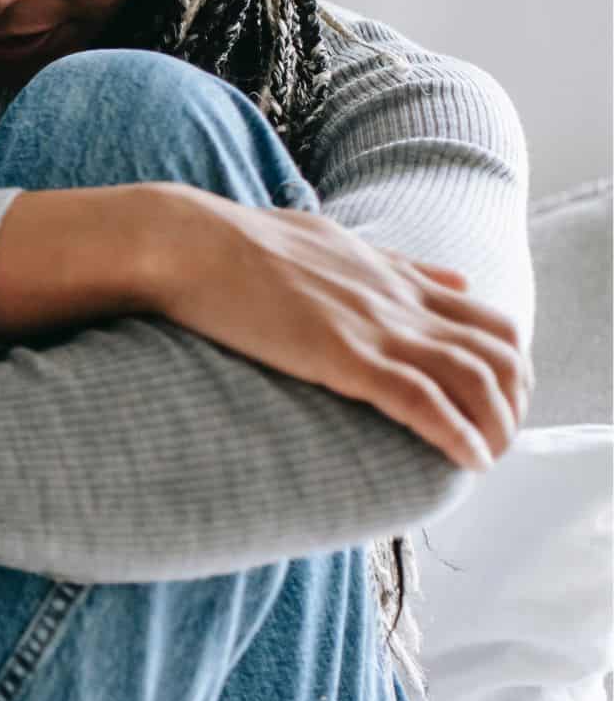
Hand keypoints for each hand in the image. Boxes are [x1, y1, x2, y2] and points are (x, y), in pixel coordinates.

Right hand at [147, 183, 528, 471]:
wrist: (187, 241)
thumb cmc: (237, 242)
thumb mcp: (331, 240)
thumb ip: (395, 263)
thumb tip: (455, 276)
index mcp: (392, 275)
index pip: (488, 318)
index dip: (508, 365)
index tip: (497, 400)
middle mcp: (398, 300)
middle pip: (501, 351)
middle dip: (514, 400)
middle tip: (499, 435)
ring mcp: (375, 327)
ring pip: (476, 379)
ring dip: (496, 425)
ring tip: (489, 456)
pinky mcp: (345, 356)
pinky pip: (424, 400)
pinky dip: (458, 435)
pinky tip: (469, 460)